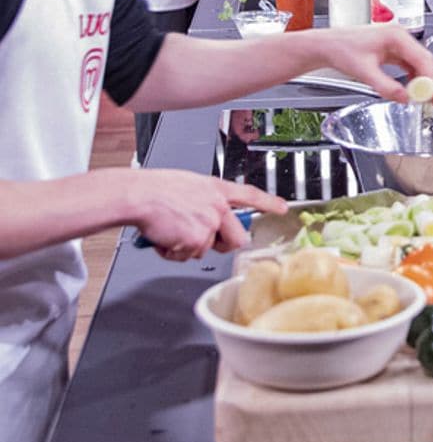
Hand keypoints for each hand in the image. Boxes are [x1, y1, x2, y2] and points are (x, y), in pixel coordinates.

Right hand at [129, 171, 286, 259]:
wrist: (141, 196)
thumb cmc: (158, 189)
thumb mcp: (191, 185)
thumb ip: (206, 200)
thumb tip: (208, 215)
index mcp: (217, 189)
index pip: (251, 195)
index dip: (268, 203)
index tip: (282, 208)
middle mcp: (218, 206)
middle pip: (237, 238)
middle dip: (223, 244)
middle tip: (203, 239)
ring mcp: (210, 224)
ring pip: (206, 249)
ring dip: (188, 246)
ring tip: (172, 229)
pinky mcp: (197, 240)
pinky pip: (188, 256)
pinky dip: (174, 252)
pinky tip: (166, 236)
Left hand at [317, 25, 432, 101]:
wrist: (328, 45)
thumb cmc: (341, 49)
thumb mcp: (364, 72)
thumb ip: (385, 86)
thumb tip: (404, 97)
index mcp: (396, 36)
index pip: (422, 59)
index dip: (431, 79)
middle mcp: (400, 36)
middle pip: (425, 60)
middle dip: (431, 81)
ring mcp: (398, 42)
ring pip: (419, 62)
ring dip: (423, 80)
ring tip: (426, 97)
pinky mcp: (393, 49)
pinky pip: (410, 63)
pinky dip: (414, 76)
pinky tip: (413, 88)